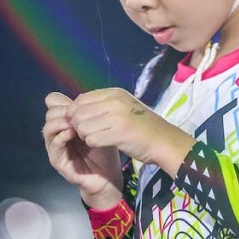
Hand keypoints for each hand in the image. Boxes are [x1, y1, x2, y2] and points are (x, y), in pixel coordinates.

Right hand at [43, 92, 122, 208]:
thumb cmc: (104, 149)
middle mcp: (58, 133)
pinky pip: (53, 146)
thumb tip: (81, 95)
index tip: (79, 103)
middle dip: (62, 111)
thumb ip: (88, 113)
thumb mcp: (99, 127)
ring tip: (73, 123)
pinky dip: (60, 137)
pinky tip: (71, 134)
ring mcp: (56, 147)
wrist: (108, 175)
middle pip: (49, 114)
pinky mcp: (57, 161)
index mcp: (66, 122)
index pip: (53, 104)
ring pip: (47, 129)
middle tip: (76, 114)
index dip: (63, 102)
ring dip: (60, 123)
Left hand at [67, 88, 195, 177]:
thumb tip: (75, 107)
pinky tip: (102, 144)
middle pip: (78, 113)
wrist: (164, 140)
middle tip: (88, 133)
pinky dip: (93, 144)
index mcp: (115, 93)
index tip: (82, 123)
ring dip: (85, 136)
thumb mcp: (123, 107)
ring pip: (82, 127)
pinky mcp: (118, 133)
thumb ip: (102, 105)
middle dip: (78, 126)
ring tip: (96, 138)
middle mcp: (115, 102)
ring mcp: (117, 117)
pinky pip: (91, 139)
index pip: (81, 100)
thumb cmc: (142, 125)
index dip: (75, 113)